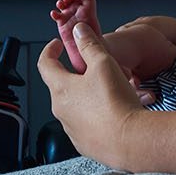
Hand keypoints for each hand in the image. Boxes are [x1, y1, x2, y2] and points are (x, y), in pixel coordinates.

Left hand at [37, 22, 147, 168]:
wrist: (130, 141)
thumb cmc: (115, 103)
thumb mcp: (103, 63)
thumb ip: (88, 44)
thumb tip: (78, 31)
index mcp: (61, 88)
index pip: (45, 64)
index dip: (50, 51)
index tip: (57, 45)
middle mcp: (61, 111)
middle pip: (60, 86)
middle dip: (73, 75)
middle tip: (90, 69)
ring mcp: (71, 129)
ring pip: (73, 107)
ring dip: (84, 98)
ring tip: (106, 93)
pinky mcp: (84, 143)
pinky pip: (84, 126)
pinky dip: (93, 117)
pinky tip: (110, 114)